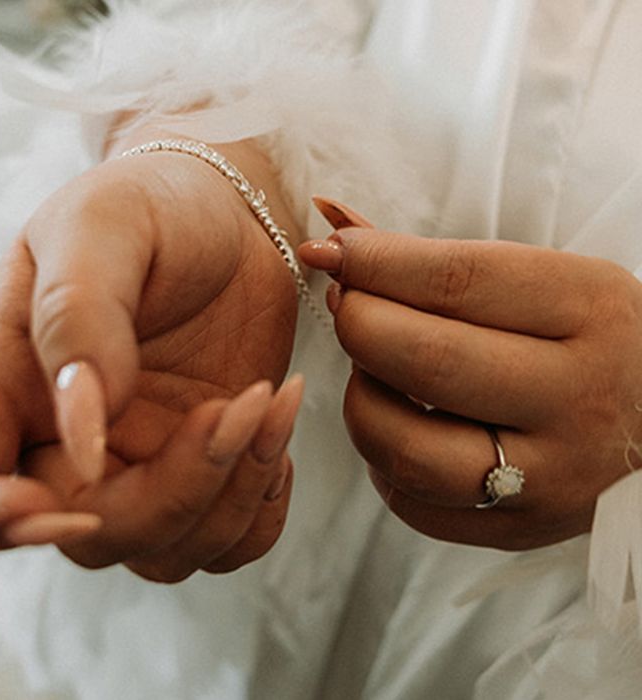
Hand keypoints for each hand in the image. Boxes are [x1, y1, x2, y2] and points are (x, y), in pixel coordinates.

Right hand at [0, 142, 300, 580]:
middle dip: (173, 492)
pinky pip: (229, 542)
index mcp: (10, 379)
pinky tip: (274, 430)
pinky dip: (261, 507)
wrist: (228, 214)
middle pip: (88, 533)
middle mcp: (66, 439)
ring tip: (269, 398)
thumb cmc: (150, 207)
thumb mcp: (101, 229)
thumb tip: (83, 439)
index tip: (65, 497)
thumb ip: (77, 320)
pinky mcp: (205, 467)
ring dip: (231, 494)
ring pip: (167, 550)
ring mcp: (141, 461)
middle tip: (233, 406)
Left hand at [299, 199, 641, 549]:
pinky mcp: (516, 529)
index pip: (458, 280)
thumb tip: (331, 224)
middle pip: (427, 361)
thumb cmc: (579, 339)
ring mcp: (549, 476)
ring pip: (405, 446)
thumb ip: (433, 260)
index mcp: (591, 311)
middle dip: (359, 324)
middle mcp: (577, 398)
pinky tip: (400, 424)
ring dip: (361, 398)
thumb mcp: (540, 282)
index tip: (329, 252)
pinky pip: (409, 499)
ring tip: (373, 370)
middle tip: (347, 304)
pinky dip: (382, 457)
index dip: (375, 262)